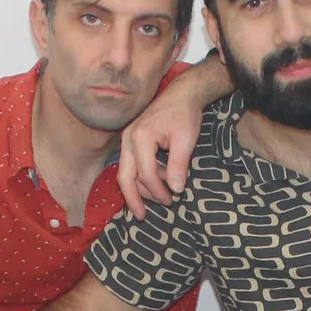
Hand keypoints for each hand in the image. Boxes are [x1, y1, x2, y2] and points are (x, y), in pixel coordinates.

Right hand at [117, 60, 227, 215]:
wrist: (181, 93)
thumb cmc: (184, 114)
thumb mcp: (186, 140)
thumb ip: (179, 165)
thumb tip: (175, 190)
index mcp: (141, 138)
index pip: (146, 174)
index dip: (158, 191)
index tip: (172, 199)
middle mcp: (128, 139)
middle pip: (124, 177)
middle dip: (133, 199)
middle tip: (142, 216)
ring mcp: (127, 139)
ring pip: (127, 173)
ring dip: (142, 188)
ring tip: (161, 196)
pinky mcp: (131, 140)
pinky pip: (131, 164)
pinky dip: (143, 176)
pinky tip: (159, 180)